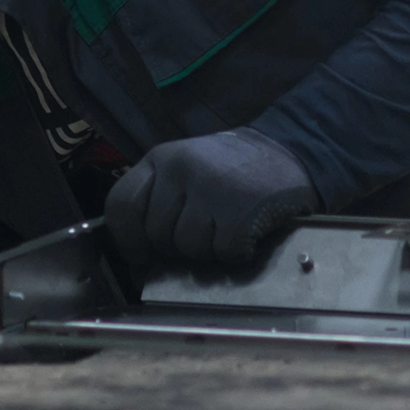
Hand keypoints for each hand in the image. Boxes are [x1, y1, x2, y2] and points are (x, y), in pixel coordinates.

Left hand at [105, 128, 318, 270]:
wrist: (288, 151)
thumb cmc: (232, 170)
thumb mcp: (186, 169)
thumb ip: (160, 200)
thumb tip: (140, 258)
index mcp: (161, 159)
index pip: (121, 205)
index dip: (128, 239)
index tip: (141, 255)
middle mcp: (180, 169)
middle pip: (155, 234)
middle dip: (176, 246)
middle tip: (202, 234)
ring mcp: (210, 189)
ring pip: (187, 247)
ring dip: (207, 250)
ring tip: (225, 229)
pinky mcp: (239, 211)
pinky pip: (222, 252)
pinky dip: (236, 253)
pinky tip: (246, 235)